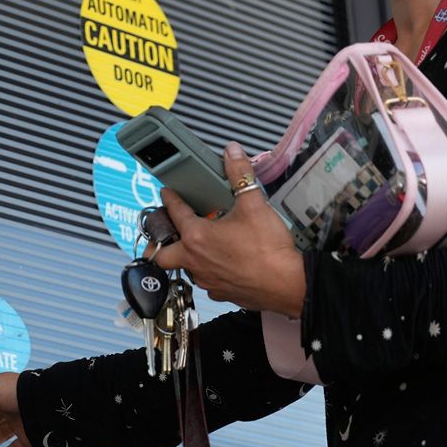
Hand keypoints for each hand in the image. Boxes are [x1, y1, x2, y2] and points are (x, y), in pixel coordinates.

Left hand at [153, 142, 306, 317]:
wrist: (289, 285)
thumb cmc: (269, 249)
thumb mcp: (254, 205)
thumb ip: (240, 175)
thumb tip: (232, 153)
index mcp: (197, 237)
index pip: (175, 213)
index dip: (170, 199)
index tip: (167, 194)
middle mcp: (195, 261)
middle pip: (162, 255)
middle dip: (158, 244)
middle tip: (165, 233)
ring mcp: (206, 280)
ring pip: (185, 268)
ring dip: (186, 257)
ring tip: (198, 245)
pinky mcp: (221, 293)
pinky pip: (206, 282)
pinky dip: (208, 271)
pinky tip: (220, 263)